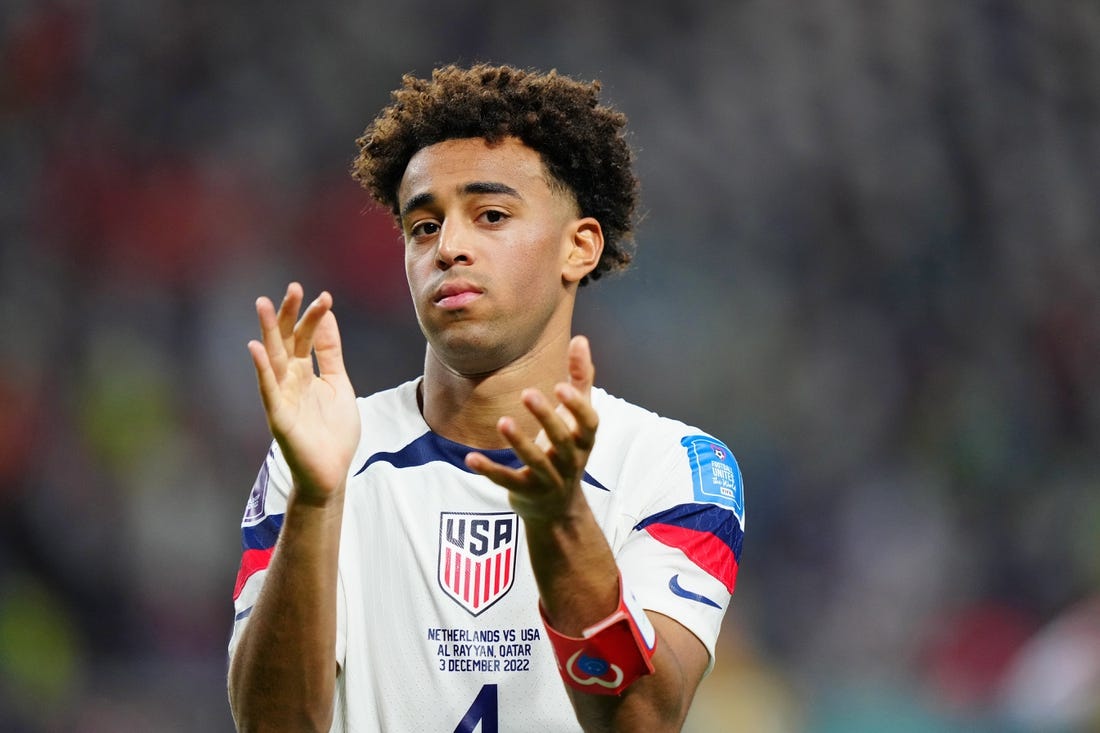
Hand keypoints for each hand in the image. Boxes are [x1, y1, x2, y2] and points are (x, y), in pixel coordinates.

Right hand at [248, 283, 360, 504]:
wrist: (331, 473)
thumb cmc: (333, 431)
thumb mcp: (339, 383)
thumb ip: (330, 352)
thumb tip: (327, 316)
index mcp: (305, 373)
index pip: (306, 337)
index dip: (314, 317)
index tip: (324, 296)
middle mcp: (289, 381)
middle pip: (287, 342)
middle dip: (289, 315)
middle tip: (293, 287)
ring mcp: (281, 397)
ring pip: (273, 360)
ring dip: (269, 332)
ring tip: (264, 305)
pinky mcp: (278, 417)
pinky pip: (268, 390)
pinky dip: (262, 370)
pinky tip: (255, 348)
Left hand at [465, 336, 598, 522]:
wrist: (559, 508)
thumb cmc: (567, 450)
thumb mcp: (578, 419)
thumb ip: (581, 379)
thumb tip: (580, 338)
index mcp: (584, 440)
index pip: (588, 423)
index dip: (577, 406)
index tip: (561, 386)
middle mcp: (571, 462)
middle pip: (562, 441)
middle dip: (547, 417)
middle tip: (527, 392)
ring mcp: (549, 481)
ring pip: (535, 462)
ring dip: (519, 442)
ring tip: (503, 421)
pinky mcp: (525, 494)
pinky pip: (507, 482)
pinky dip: (489, 471)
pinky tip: (470, 458)